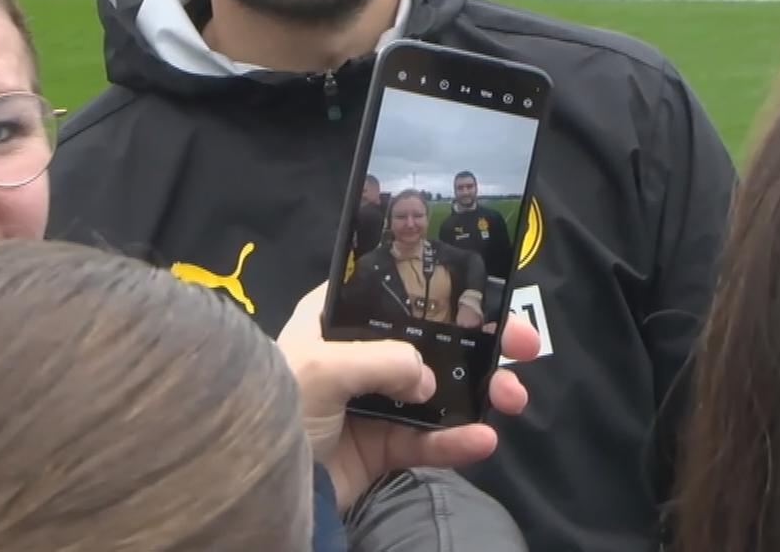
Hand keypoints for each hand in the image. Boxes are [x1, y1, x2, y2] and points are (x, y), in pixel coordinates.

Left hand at [276, 282, 538, 513]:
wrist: (255, 488)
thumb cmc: (279, 406)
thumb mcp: (323, 367)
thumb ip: (385, 360)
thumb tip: (427, 380)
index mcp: (334, 321)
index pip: (395, 293)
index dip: (442, 290)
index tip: (487, 295)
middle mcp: (357, 357)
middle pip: (431, 341)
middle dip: (481, 343)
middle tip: (524, 345)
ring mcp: (373, 404)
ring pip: (440, 393)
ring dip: (481, 393)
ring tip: (512, 398)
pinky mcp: (383, 448)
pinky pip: (429, 442)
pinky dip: (458, 442)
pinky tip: (483, 439)